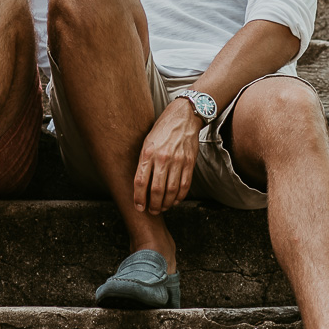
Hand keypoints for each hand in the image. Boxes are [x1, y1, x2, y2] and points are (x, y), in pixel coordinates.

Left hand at [132, 98, 202, 214]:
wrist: (183, 117)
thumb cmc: (162, 130)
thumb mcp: (147, 142)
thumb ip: (144, 162)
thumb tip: (141, 184)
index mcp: (148, 153)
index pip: (140, 181)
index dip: (139, 198)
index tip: (139, 207)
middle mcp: (162, 158)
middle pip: (156, 190)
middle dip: (153, 205)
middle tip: (152, 211)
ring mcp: (177, 161)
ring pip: (171, 191)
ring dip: (166, 204)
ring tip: (162, 208)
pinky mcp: (189, 163)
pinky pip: (184, 185)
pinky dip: (179, 197)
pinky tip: (174, 200)